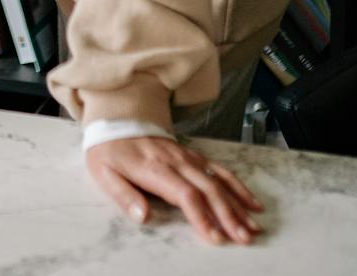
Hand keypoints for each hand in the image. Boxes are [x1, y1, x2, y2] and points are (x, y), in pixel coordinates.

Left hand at [85, 136, 262, 245]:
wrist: (117, 119)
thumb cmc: (109, 150)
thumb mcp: (103, 173)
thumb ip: (123, 196)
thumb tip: (142, 217)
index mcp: (154, 169)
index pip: (185, 194)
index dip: (202, 216)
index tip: (215, 237)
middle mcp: (176, 162)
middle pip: (209, 189)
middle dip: (229, 215)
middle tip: (244, 238)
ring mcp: (187, 157)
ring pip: (219, 181)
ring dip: (238, 205)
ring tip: (253, 226)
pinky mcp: (193, 156)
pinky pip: (220, 170)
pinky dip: (238, 186)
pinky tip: (252, 202)